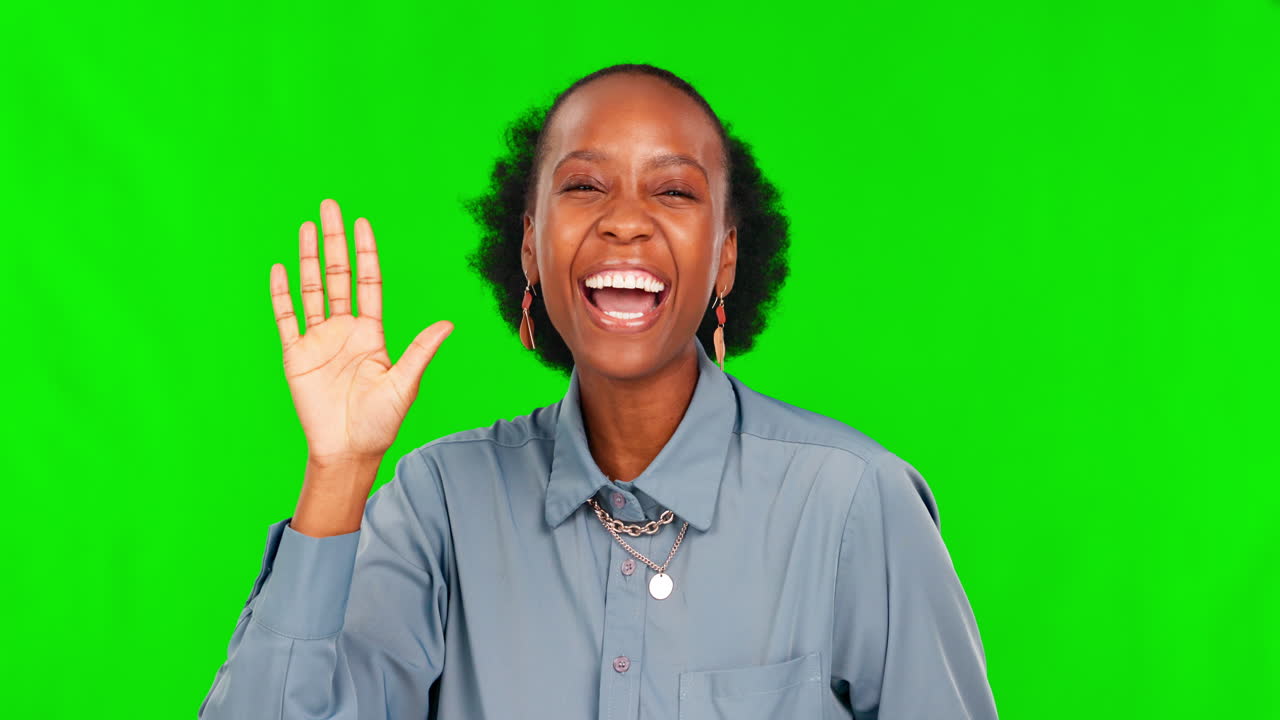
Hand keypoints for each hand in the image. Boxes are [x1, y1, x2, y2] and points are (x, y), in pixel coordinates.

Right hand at [269, 198, 452, 464]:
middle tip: (329, 207)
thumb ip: (420, 350)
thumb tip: (448, 323)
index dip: (365, 253)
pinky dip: (281, 294)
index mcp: (371, 333)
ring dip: (307, 258)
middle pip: (337, 276)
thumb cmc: (380, 422)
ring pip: (311, 289)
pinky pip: (287, 318)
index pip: (368, 282)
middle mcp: (344, 330)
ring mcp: (319, 340)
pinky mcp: (296, 355)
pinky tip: (280, 268)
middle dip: (333, 242)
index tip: (361, 223)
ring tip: (306, 226)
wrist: (348, 450)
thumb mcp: (404, 383)